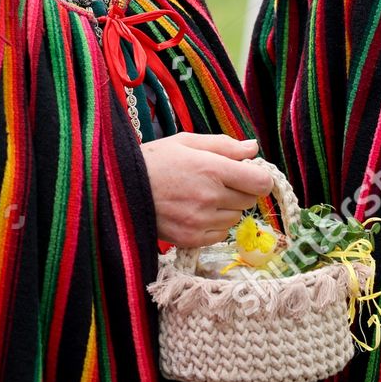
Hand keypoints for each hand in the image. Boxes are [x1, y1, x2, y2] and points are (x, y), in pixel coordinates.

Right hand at [141, 133, 273, 247]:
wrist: (120, 190)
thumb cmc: (155, 161)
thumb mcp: (187, 142)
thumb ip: (224, 145)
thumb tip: (253, 147)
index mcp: (212, 169)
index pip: (260, 181)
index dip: (258, 177)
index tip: (248, 174)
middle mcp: (211, 197)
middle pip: (250, 200)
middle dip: (240, 190)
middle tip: (218, 183)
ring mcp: (201, 221)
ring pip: (236, 218)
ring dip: (227, 209)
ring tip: (202, 197)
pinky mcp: (192, 239)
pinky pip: (220, 234)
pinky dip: (214, 225)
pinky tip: (195, 212)